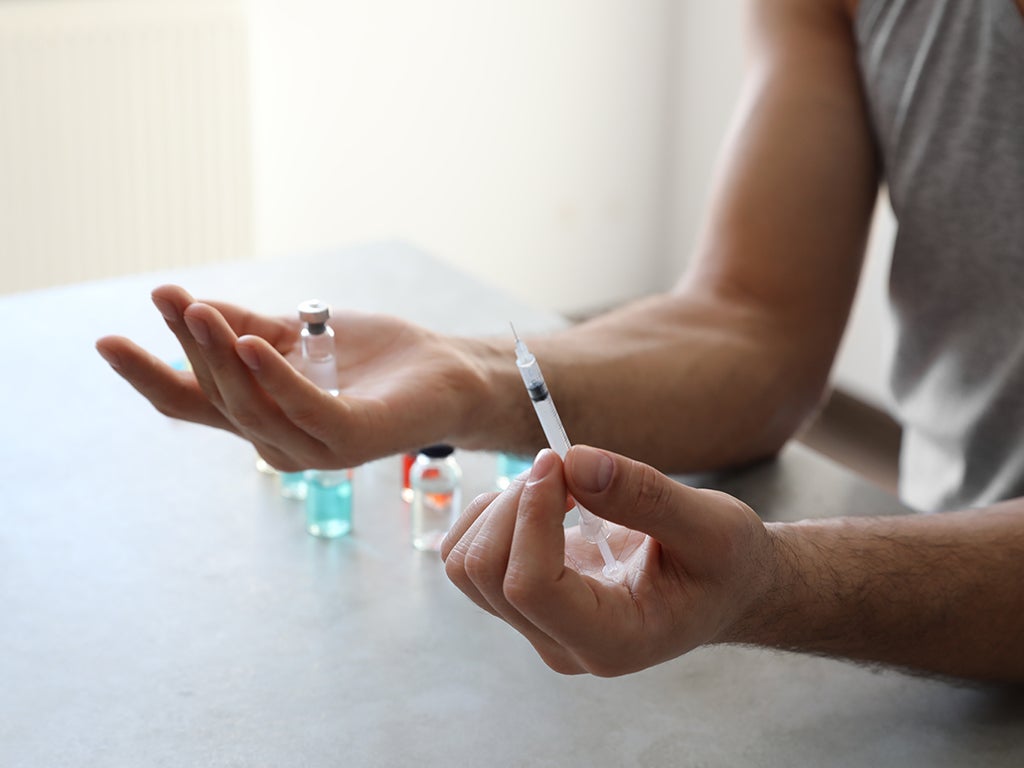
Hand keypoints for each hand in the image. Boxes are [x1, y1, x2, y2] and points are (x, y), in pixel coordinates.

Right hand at [95, 284, 490, 469]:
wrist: (443, 374)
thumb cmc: (371, 357)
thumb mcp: (297, 334)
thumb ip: (245, 326)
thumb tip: (186, 304)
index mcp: (260, 417)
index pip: (192, 400)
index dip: (148, 373)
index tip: (106, 338)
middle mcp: (278, 441)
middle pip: (217, 396)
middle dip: (188, 347)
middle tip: (169, 299)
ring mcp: (314, 446)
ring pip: (252, 402)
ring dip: (222, 353)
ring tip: (199, 309)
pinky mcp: (351, 438)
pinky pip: (304, 408)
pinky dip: (276, 376)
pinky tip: (253, 342)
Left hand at [441, 446, 778, 675]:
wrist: (723, 585)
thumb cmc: (725, 563)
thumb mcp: (711, 525)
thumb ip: (645, 496)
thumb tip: (574, 461)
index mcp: (611, 641)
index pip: (530, 587)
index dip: (531, 514)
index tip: (558, 461)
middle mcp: (562, 644)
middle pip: (486, 573)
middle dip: (513, 504)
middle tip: (561, 465)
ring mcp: (537, 627)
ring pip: (466, 565)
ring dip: (496, 508)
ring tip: (552, 483)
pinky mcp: (522, 603)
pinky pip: (466, 557)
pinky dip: (487, 515)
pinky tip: (536, 500)